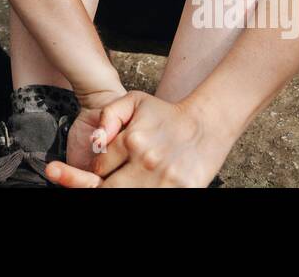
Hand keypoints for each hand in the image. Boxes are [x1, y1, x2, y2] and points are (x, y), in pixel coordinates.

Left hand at [46, 91, 230, 187]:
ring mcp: (163, 180)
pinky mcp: (180, 190)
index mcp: (133, 140)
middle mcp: (146, 161)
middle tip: (96, 181)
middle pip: (107, 187)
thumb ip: (108, 114)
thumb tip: (96, 139)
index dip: (92, 172)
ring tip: (119, 180)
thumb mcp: (134, 101)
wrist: (206, 125)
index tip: (92, 172)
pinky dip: (137, 192)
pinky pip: (149, 198)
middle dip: (94, 187)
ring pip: (123, 195)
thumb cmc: (167, 114)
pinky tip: (137, 184)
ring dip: (116, 189)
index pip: (99, 167)